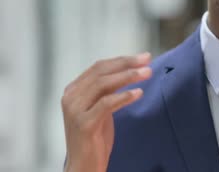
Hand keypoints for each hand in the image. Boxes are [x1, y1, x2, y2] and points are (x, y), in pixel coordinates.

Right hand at [61, 53, 152, 171]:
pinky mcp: (84, 124)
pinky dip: (123, 96)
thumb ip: (107, 90)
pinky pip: (106, 104)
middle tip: (148, 60)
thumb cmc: (94, 137)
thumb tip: (129, 69)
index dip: (122, 60)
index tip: (143, 56)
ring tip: (147, 73)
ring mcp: (75, 110)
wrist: (83, 166)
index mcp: (73, 90)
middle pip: (101, 72)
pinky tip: (138, 93)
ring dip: (128, 76)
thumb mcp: (100, 108)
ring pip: (103, 84)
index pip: (99, 67)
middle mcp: (71, 97)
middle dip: (127, 64)